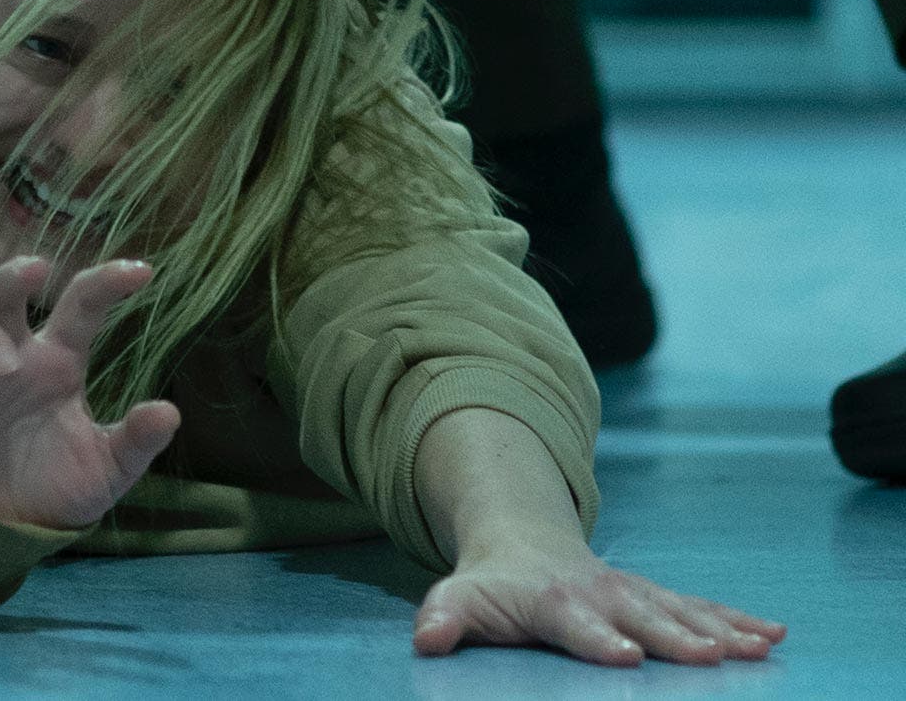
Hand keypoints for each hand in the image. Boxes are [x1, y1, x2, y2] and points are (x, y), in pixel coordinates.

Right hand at [0, 256, 180, 530]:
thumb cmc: (56, 483)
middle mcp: (12, 357)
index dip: (106, 282)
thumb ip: (135, 441)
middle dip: (14, 274)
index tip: (142, 272)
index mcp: (57, 361)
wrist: (6, 531)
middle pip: (2, 293)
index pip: (79, 307)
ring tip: (7, 366)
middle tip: (37, 270)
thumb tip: (169, 413)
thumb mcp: (107, 469)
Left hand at [414, 532, 785, 665]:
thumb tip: (426, 640)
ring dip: (722, 629)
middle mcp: (600, 591)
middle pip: (640, 617)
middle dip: (675, 637)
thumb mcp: (457, 597)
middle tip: (711, 658)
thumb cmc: (489, 585)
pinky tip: (773, 635)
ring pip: (681, 610)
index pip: (576, 622)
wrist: (520, 542)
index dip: (600, 639)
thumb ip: (443, 619)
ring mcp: (633, 592)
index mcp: (551, 599)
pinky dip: (737, 619)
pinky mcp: (655, 596)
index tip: (627, 657)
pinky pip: (701, 607)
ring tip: (760, 648)